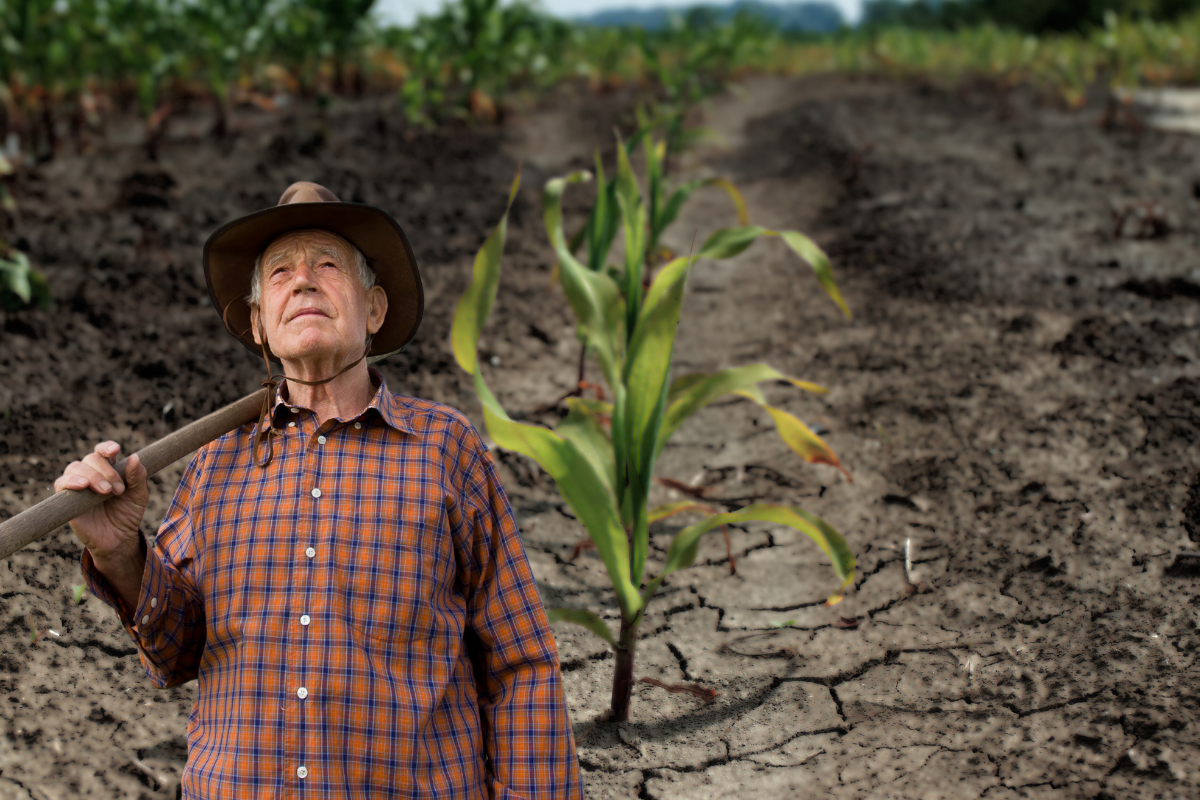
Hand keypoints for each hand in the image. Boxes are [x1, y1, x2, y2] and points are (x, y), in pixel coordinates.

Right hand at [54, 442, 148, 563]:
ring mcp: (78, 486)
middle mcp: (92, 475)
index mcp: (109, 470)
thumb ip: (138, 477)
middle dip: (106, 471)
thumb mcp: (139, 495)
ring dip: (92, 476)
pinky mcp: (66, 500)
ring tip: (105, 491)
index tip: (115, 450)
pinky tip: (83, 486)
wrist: (118, 539)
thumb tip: (134, 457)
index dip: (106, 447)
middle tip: (117, 489)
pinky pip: (61, 483)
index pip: (103, 452)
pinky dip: (71, 481)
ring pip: (75, 467)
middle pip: (91, 459)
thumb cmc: (128, 514)